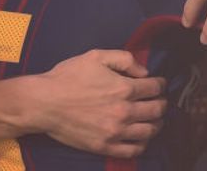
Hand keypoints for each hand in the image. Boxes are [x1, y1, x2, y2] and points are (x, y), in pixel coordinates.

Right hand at [28, 49, 165, 157]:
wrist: (44, 103)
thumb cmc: (68, 77)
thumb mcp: (96, 56)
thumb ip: (125, 59)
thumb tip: (144, 71)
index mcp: (124, 88)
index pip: (156, 88)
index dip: (160, 84)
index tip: (158, 84)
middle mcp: (124, 111)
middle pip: (157, 110)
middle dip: (162, 103)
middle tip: (159, 100)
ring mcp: (115, 132)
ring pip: (150, 131)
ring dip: (156, 123)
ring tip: (153, 119)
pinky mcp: (105, 146)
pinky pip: (134, 150)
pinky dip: (142, 143)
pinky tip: (140, 136)